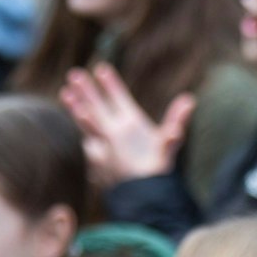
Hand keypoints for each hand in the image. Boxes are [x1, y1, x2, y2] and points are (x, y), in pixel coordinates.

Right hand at [58, 65, 195, 185]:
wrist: (145, 188)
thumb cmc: (158, 164)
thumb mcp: (169, 140)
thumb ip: (177, 120)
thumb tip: (189, 100)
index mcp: (131, 120)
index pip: (118, 97)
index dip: (110, 83)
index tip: (102, 68)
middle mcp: (116, 128)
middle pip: (99, 104)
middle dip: (87, 90)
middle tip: (74, 73)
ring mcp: (106, 140)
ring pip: (89, 119)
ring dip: (78, 106)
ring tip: (66, 92)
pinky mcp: (100, 154)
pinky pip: (89, 137)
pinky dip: (85, 125)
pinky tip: (79, 113)